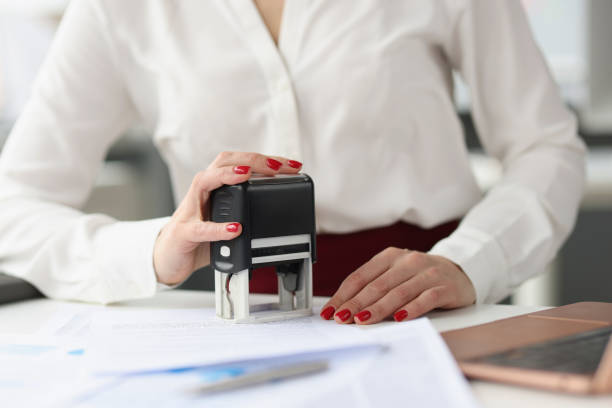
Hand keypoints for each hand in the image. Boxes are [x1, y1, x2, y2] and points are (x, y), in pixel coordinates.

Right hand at [153, 151, 302, 284]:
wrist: (167, 259)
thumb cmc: (198, 238)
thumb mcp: (226, 220)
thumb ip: (246, 212)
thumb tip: (279, 209)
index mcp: (215, 188)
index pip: (239, 162)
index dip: (264, 160)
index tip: (291, 165)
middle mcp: (202, 193)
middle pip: (223, 162)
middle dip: (252, 160)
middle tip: (277, 165)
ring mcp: (190, 211)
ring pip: (204, 181)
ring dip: (227, 175)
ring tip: (248, 175)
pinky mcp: (183, 233)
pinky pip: (200, 228)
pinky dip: (218, 227)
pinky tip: (236, 228)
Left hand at [319, 248, 475, 323]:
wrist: (459, 271)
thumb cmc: (419, 276)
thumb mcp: (395, 275)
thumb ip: (374, 287)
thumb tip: (345, 308)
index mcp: (389, 257)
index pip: (360, 276)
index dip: (343, 295)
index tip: (330, 311)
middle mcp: (407, 261)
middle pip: (377, 285)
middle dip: (356, 303)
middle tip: (341, 318)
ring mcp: (427, 273)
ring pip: (398, 292)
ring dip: (378, 308)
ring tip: (363, 320)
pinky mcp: (444, 287)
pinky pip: (426, 299)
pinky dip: (412, 309)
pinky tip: (400, 318)